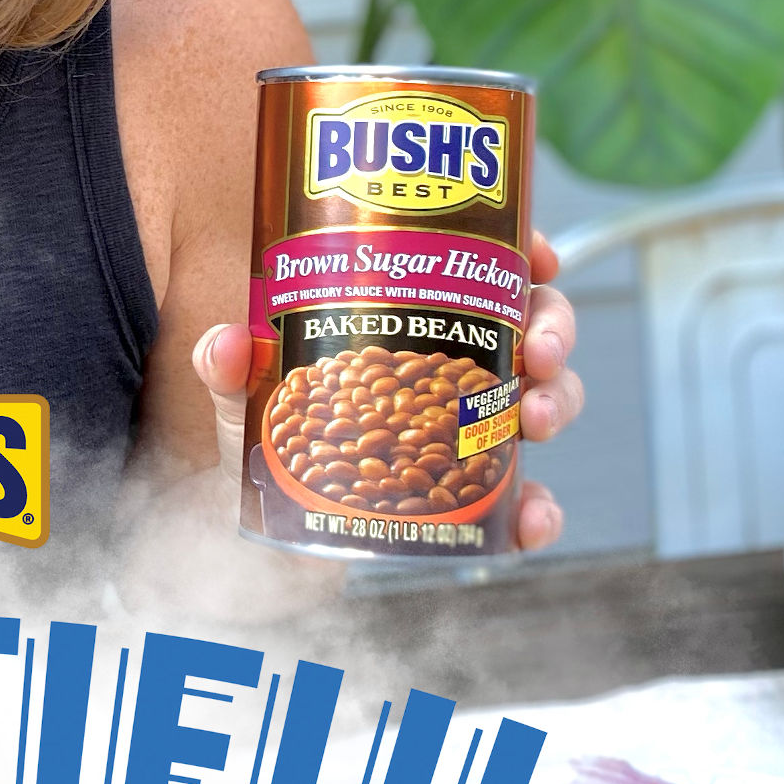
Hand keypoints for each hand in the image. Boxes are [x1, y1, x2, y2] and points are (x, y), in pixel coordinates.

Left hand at [191, 230, 581, 553]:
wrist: (271, 530)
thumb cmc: (272, 438)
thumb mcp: (245, 395)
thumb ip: (226, 367)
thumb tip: (226, 344)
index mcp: (416, 318)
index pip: (482, 267)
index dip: (523, 253)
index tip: (541, 259)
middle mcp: (456, 365)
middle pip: (532, 326)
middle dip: (554, 332)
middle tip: (539, 353)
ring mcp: (474, 429)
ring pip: (545, 400)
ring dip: (557, 404)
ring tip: (533, 422)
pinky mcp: (476, 496)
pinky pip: (527, 499)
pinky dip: (539, 511)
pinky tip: (531, 517)